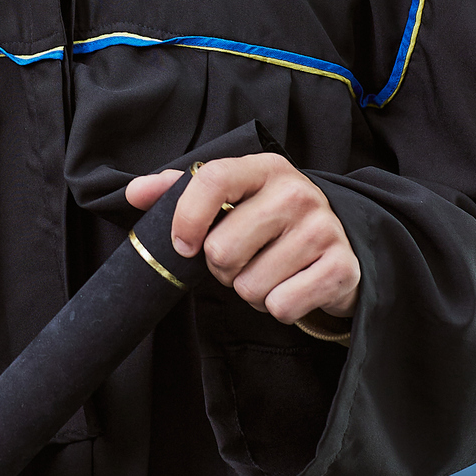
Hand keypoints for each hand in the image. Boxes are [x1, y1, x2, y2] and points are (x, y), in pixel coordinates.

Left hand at [126, 154, 359, 321]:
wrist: (341, 244)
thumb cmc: (270, 222)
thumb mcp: (233, 197)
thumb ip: (180, 192)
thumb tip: (133, 192)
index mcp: (264, 168)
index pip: (212, 179)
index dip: (186, 217)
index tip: (182, 246)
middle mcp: (297, 192)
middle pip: (222, 250)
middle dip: (222, 269)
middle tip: (242, 260)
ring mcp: (324, 229)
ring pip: (250, 286)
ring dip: (251, 291)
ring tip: (270, 272)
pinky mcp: (342, 267)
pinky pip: (281, 306)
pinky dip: (278, 307)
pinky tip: (292, 286)